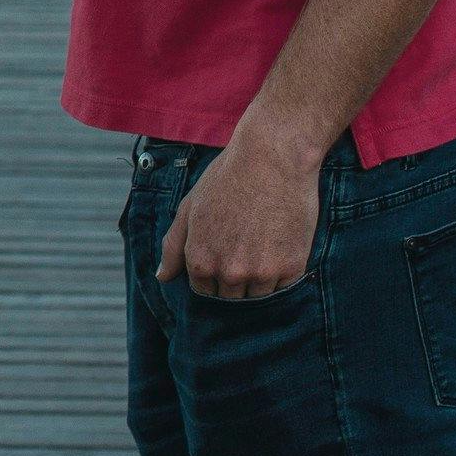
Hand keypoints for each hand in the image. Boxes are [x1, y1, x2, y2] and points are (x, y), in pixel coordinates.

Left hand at [158, 130, 321, 299]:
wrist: (272, 160)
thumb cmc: (226, 180)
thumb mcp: (189, 209)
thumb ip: (173, 247)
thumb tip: (163, 277)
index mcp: (200, 261)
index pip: (203, 289)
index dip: (211, 271)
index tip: (222, 249)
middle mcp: (230, 273)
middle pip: (230, 295)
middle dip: (233, 275)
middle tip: (242, 242)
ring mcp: (263, 273)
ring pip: (258, 294)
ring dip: (258, 276)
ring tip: (260, 240)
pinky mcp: (292, 268)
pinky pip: (284, 286)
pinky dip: (281, 272)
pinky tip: (277, 242)